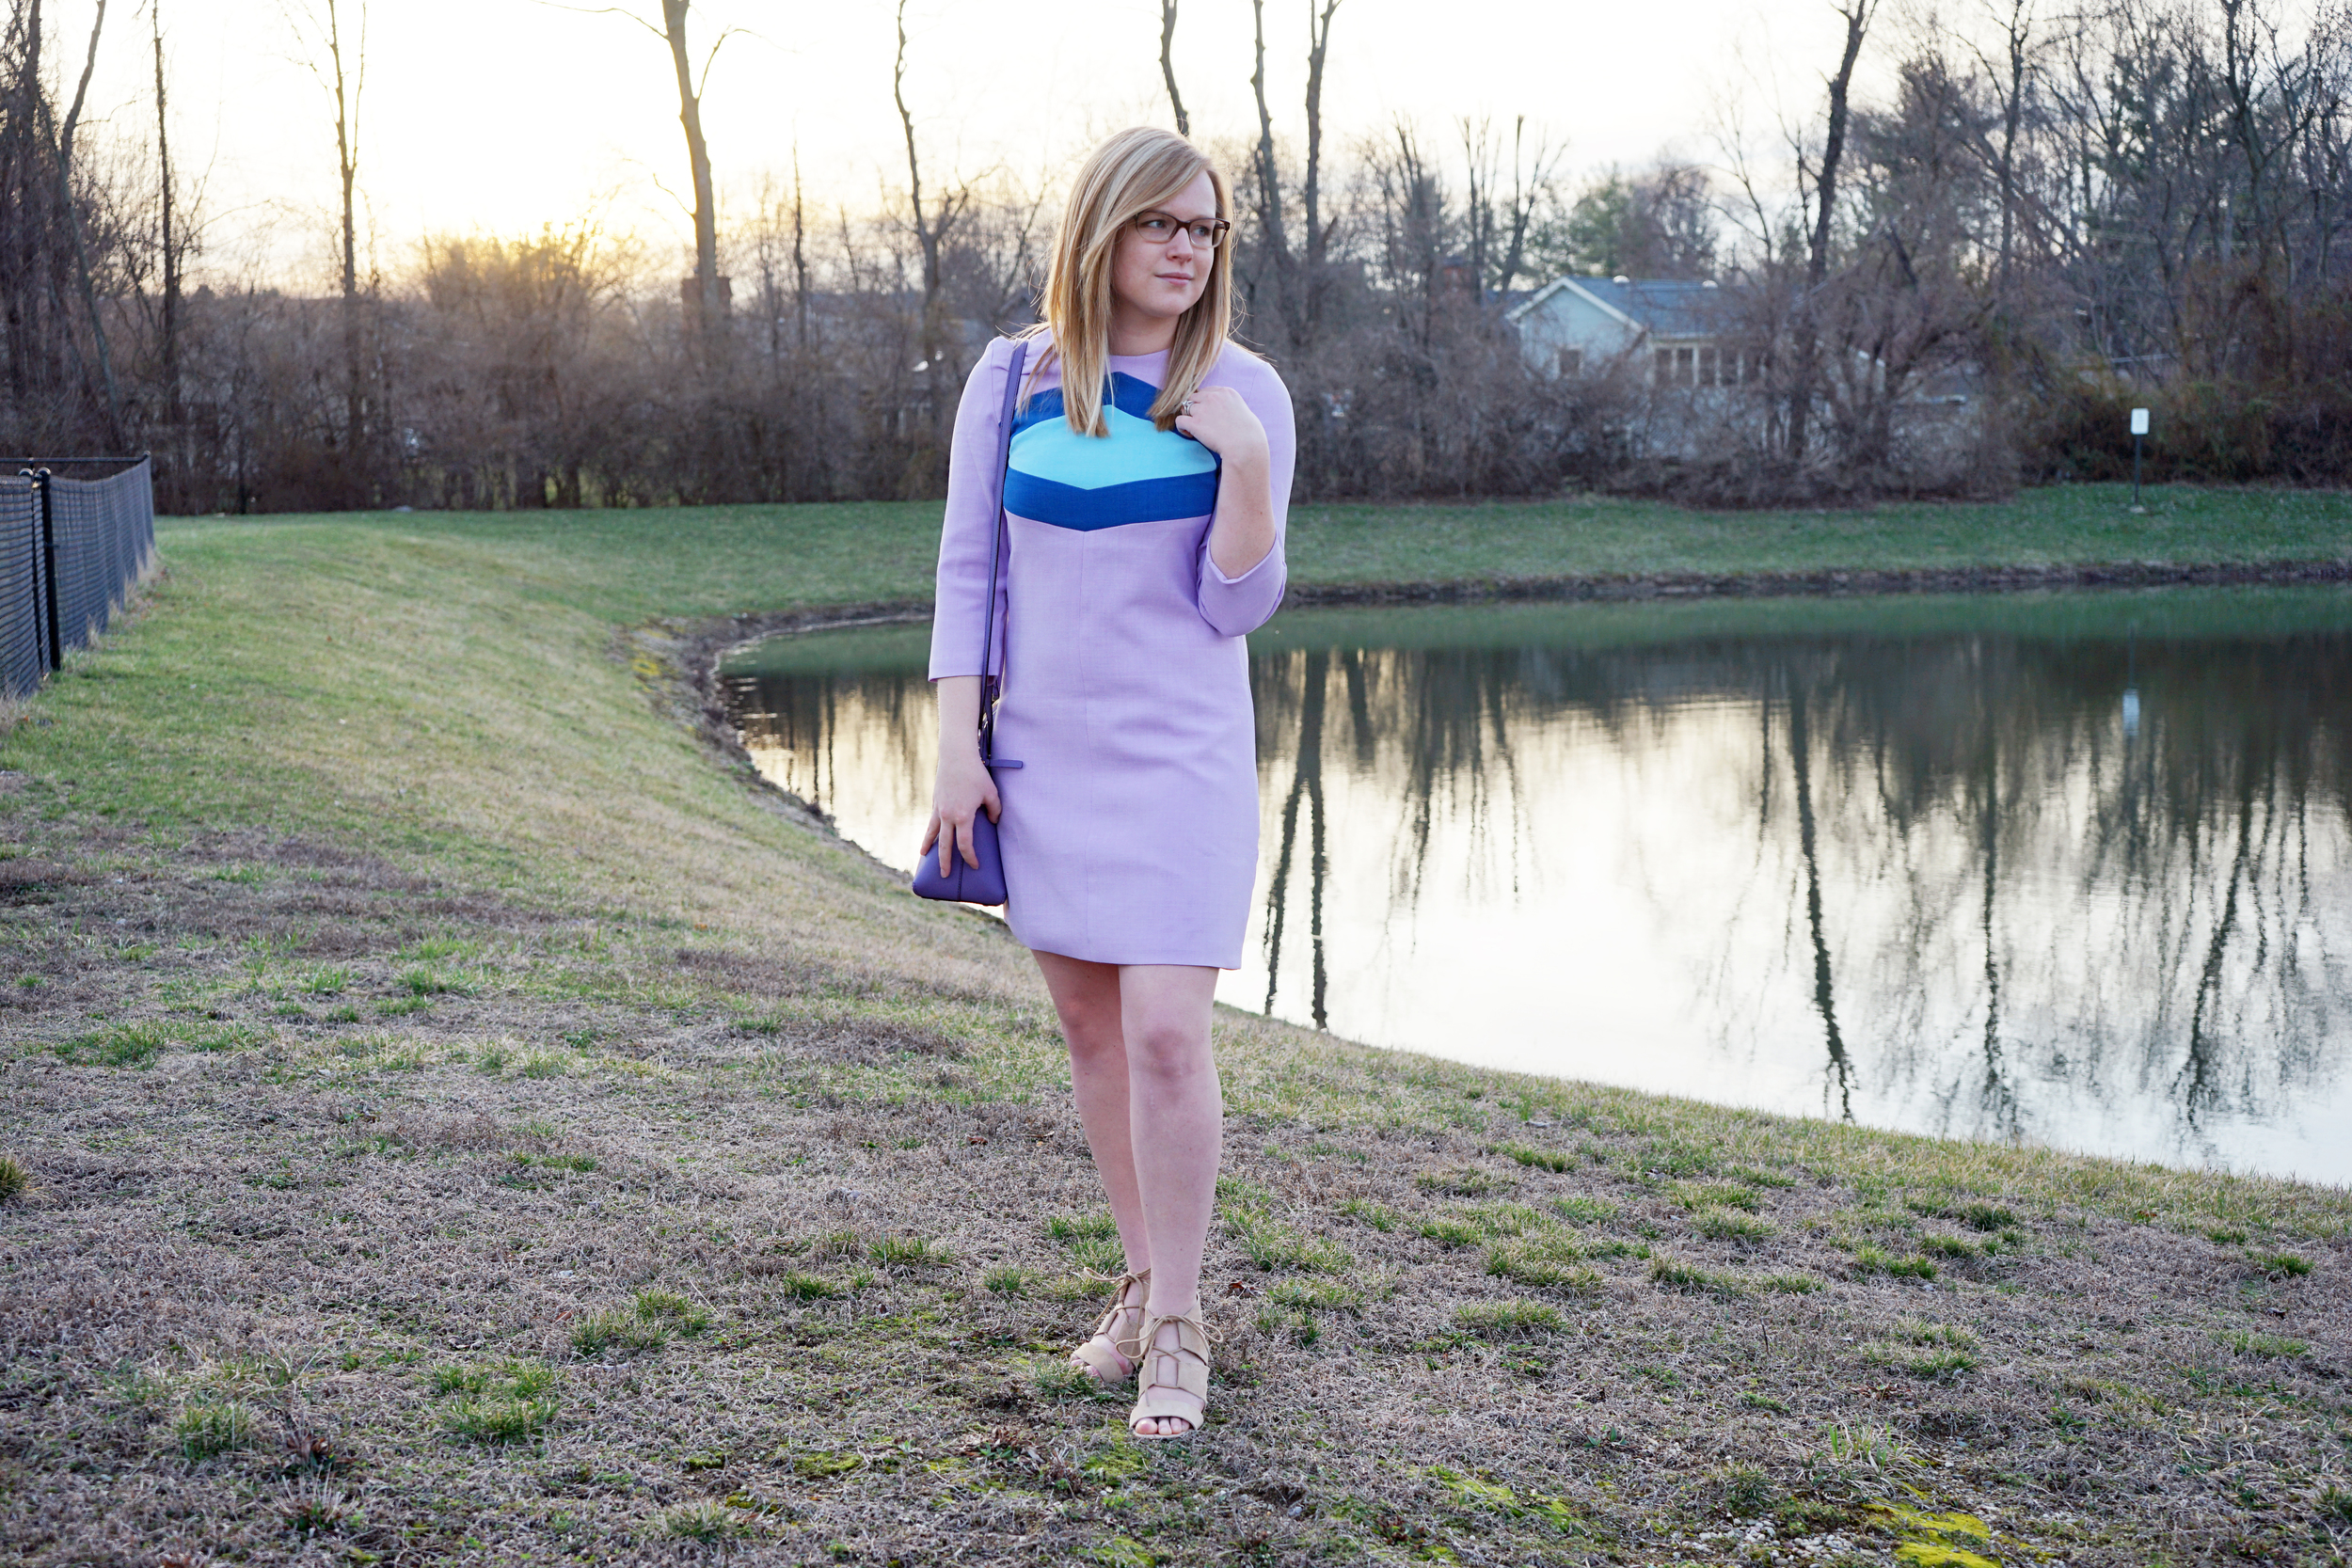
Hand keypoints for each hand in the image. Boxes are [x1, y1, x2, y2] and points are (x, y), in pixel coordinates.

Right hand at [921, 749, 1000, 877]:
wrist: (956, 756)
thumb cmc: (976, 774)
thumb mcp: (991, 792)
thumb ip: (994, 810)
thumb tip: (993, 822)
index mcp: (963, 816)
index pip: (965, 844)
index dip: (970, 857)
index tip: (975, 865)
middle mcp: (948, 816)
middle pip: (944, 845)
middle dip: (945, 862)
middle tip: (946, 876)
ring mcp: (939, 809)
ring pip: (932, 834)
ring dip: (929, 848)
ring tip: (925, 858)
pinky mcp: (935, 803)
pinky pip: (931, 822)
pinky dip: (928, 832)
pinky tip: (927, 838)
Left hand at [1172, 384, 1267, 468]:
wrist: (1245, 446)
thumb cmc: (1249, 434)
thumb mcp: (1243, 410)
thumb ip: (1230, 406)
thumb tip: (1221, 413)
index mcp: (1226, 392)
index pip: (1206, 392)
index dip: (1204, 403)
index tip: (1208, 414)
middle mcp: (1213, 397)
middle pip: (1193, 398)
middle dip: (1194, 408)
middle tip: (1200, 421)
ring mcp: (1203, 409)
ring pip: (1185, 408)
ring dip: (1188, 418)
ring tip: (1195, 430)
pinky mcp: (1195, 423)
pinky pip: (1179, 421)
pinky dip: (1181, 428)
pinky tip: (1190, 434)